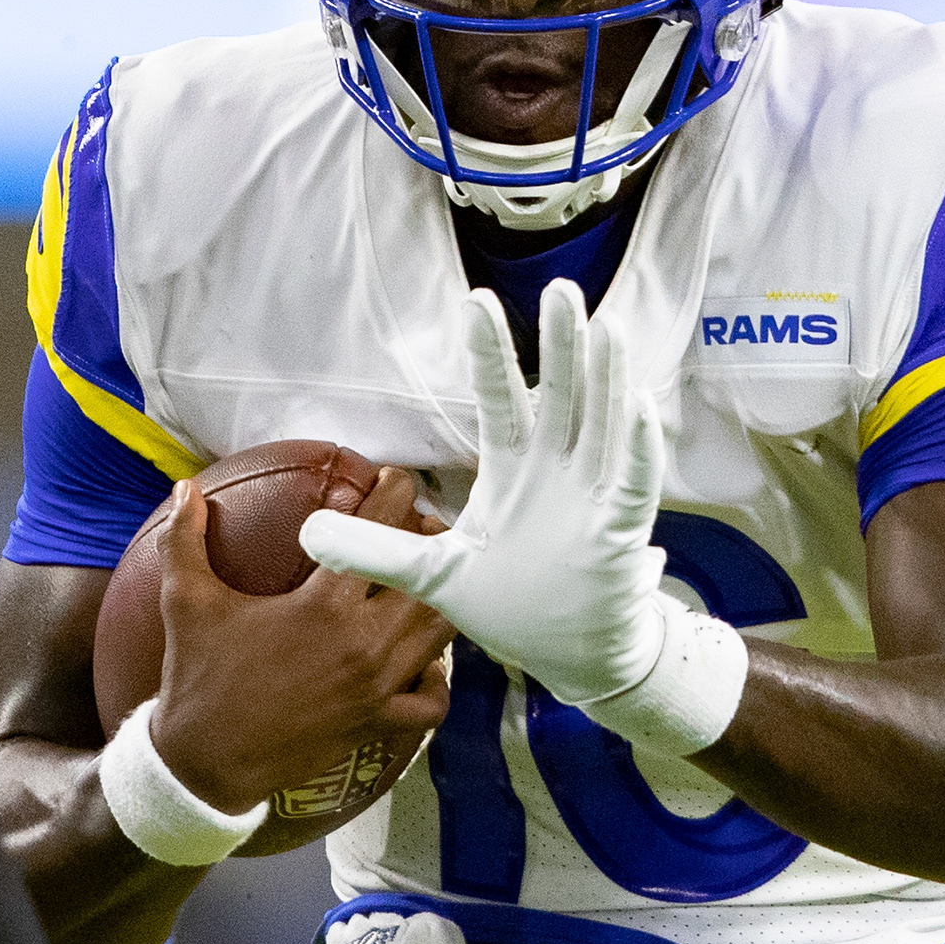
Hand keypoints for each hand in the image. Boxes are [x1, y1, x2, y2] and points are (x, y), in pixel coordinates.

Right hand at [146, 466, 451, 815]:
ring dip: (438, 602)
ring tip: (422, 585)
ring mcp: (375, 686)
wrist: (203, 763)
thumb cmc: (196, 678)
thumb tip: (184, 489)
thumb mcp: (184, 603)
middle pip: (429, 578)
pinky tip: (419, 662)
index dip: (395, 495)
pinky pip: (432, 702)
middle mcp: (361, 643)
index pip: (379, 532)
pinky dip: (436, 680)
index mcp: (321, 605)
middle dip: (429, 545)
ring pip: (440, 633)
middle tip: (414, 531)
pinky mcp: (376, 722)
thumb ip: (184, 540)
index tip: (393, 481)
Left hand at [296, 282, 670, 703]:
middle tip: (560, 288)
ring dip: (606, 377)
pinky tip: (640, 405)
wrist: (571, 654)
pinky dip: (638, 447)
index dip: (490, 354)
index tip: (476, 301)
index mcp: (514, 471)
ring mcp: (591, 497)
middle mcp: (556, 472)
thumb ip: (376, 549)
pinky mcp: (618, 531)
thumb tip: (305, 532)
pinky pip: (632, 482)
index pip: (501, 401)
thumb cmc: (513, 606)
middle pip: (559, 397)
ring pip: (601, 424)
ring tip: (606, 325)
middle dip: (561, 345)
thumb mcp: (434, 575)